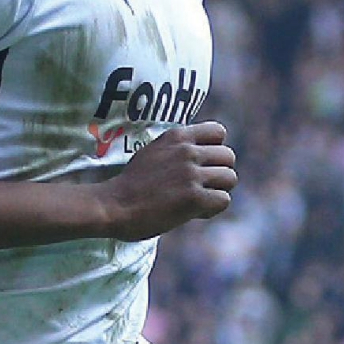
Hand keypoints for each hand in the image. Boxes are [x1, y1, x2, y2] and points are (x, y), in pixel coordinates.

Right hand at [101, 122, 235, 240]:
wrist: (112, 205)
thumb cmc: (131, 184)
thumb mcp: (153, 152)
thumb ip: (177, 149)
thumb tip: (203, 152)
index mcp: (176, 136)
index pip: (219, 132)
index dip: (215, 149)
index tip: (201, 163)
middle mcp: (186, 151)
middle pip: (229, 156)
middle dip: (218, 173)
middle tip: (200, 186)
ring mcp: (190, 174)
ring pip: (230, 179)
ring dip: (217, 191)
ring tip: (197, 199)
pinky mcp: (193, 197)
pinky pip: (223, 200)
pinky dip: (211, 209)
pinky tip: (193, 212)